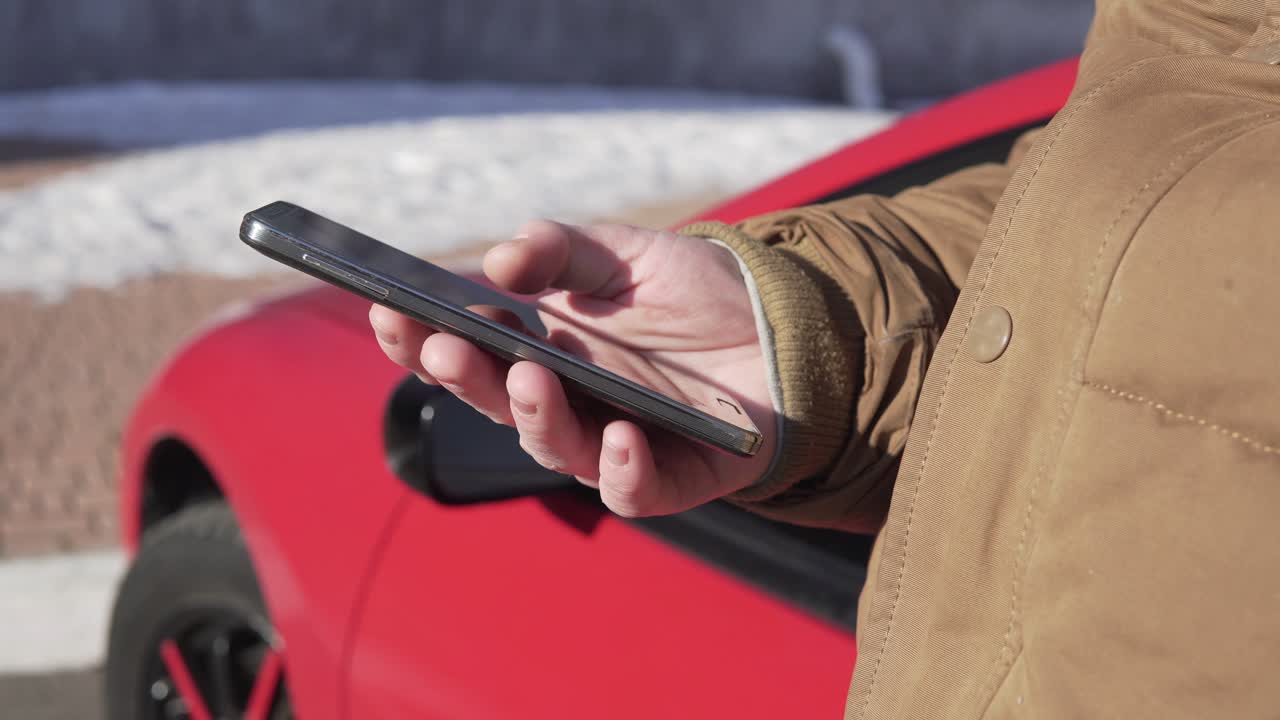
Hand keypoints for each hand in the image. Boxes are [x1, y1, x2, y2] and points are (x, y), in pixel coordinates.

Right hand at [369, 220, 774, 516]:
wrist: (782, 327)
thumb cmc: (693, 293)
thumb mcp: (624, 253)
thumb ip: (562, 249)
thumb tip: (501, 260)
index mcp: (540, 351)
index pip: (467, 352)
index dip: (422, 338)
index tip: (388, 310)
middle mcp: (566, 405)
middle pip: (497, 402)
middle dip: (463, 376)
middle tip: (444, 346)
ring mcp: (614, 444)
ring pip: (556, 447)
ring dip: (535, 416)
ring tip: (530, 376)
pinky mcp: (671, 477)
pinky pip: (635, 490)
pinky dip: (622, 471)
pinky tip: (622, 435)